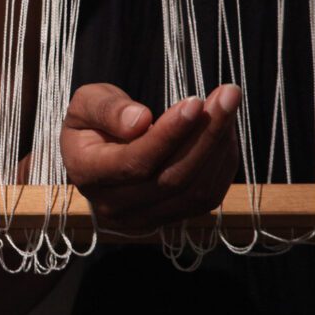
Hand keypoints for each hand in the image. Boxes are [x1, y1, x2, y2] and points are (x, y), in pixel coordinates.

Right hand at [61, 83, 240, 230]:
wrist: (94, 155)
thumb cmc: (92, 123)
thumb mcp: (86, 103)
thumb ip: (107, 109)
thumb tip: (139, 121)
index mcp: (87, 174)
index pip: (134, 163)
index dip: (168, 135)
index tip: (195, 102)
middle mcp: (113, 206)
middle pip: (171, 180)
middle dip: (205, 135)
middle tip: (228, 95)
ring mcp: (143, 219)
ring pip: (195, 191)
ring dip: (219, 146)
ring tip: (228, 104)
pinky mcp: (168, 220)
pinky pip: (206, 198)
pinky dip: (222, 162)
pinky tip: (224, 131)